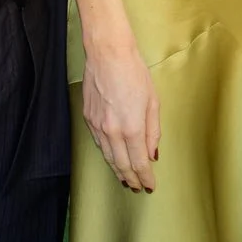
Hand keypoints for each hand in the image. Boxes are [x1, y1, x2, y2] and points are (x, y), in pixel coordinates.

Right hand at [81, 39, 159, 192]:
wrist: (107, 54)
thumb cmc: (134, 73)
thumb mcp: (153, 101)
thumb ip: (153, 131)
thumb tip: (153, 153)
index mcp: (131, 128)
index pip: (139, 163)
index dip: (145, 177)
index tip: (150, 186)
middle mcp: (112, 131)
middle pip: (121, 165)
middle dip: (131, 179)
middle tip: (138, 187)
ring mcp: (97, 126)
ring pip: (107, 157)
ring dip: (118, 170)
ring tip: (126, 178)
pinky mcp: (87, 118)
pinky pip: (98, 143)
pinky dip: (107, 154)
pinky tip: (112, 157)